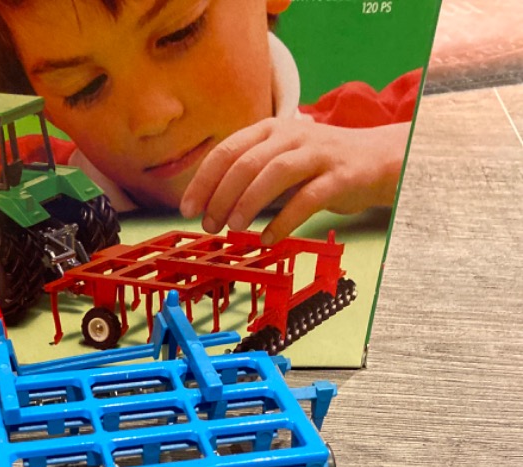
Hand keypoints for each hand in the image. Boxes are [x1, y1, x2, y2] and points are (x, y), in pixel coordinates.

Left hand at [180, 118, 408, 243]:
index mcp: (271, 130)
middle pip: (247, 163)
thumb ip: (249, 174)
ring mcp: (317, 155)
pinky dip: (284, 221)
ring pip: (275, 174)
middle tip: (208, 225)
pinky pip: (307, 199)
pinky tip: (268, 239)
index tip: (187, 209)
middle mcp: (291, 137)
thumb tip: (210, 203)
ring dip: (248, 202)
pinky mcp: (339, 177)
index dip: (203, 181)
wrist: (376, 160)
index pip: (227, 151)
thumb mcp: (280, 159)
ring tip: (232, 229)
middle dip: (221, 196)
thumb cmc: (319, 165)